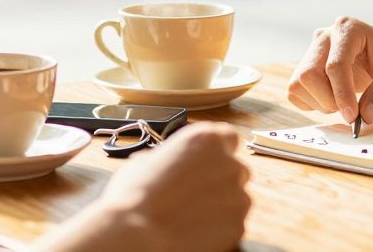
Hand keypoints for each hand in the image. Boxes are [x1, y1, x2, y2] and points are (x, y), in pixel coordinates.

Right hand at [42, 123, 250, 251]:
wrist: (136, 234)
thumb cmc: (133, 197)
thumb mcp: (145, 161)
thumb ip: (170, 157)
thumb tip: (168, 164)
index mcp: (207, 139)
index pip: (228, 138)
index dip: (216, 153)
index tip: (205, 164)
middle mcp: (229, 163)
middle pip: (235, 169)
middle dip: (220, 181)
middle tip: (194, 195)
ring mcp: (238, 195)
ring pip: (236, 198)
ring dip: (220, 205)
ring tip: (190, 216)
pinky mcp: (238, 224)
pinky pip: (233, 224)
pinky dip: (219, 228)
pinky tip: (194, 230)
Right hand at [288, 16, 372, 124]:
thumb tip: (365, 118)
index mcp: (348, 28)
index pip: (335, 65)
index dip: (342, 94)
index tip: (353, 117)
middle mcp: (325, 36)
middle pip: (309, 74)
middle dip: (329, 100)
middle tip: (351, 111)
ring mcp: (313, 50)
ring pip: (298, 84)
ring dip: (320, 102)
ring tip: (345, 102)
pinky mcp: (306, 66)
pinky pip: (296, 91)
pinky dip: (313, 103)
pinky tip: (334, 99)